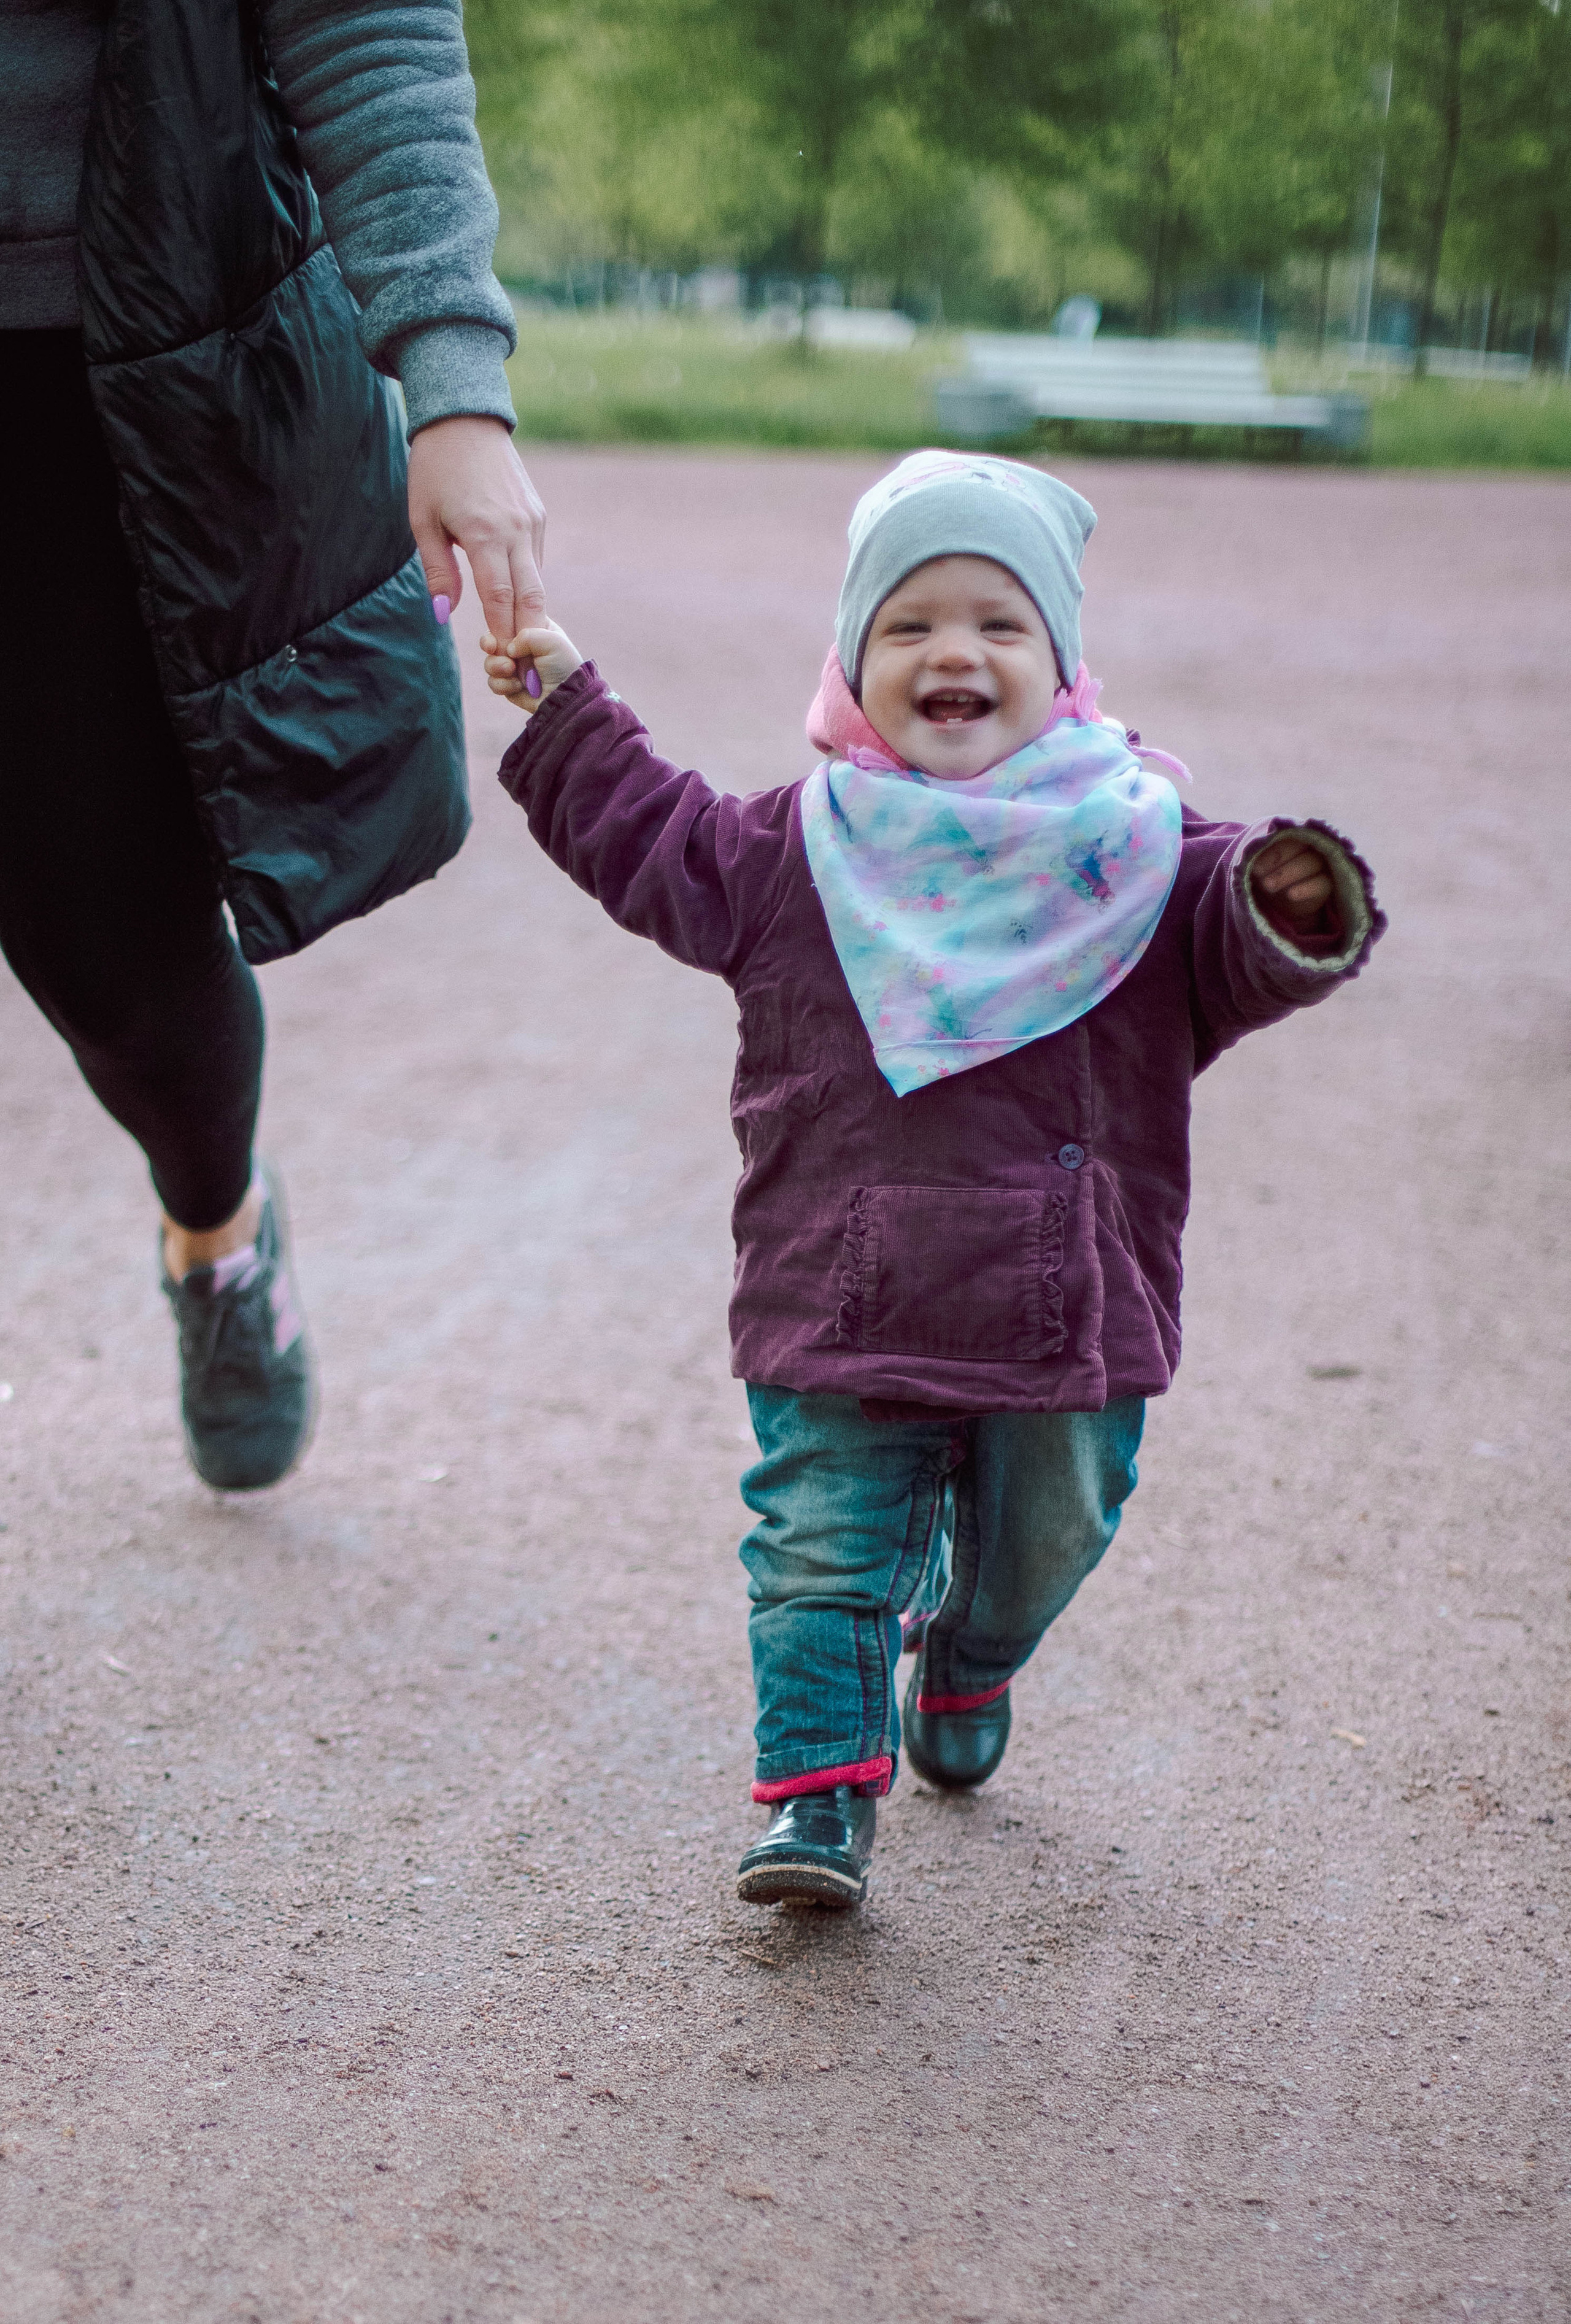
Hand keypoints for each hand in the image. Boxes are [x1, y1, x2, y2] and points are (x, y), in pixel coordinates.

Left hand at [407, 416, 546, 647]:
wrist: (465, 420)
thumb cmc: (435, 470)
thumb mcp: (423, 521)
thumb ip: (437, 571)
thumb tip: (444, 615)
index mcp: (485, 534)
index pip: (501, 598)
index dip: (504, 635)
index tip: (506, 665)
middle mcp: (517, 530)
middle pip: (532, 598)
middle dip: (529, 637)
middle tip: (529, 674)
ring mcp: (533, 522)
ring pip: (538, 581)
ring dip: (530, 614)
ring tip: (523, 646)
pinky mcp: (538, 515)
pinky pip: (535, 560)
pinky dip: (528, 584)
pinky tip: (517, 602)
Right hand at [481, 618, 583, 710]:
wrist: (565, 697)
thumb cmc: (564, 666)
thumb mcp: (552, 641)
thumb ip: (527, 635)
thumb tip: (508, 648)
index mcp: (533, 629)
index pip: (508, 618)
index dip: (497, 625)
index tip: (493, 635)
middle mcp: (521, 647)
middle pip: (493, 639)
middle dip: (489, 644)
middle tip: (492, 649)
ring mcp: (514, 666)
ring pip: (490, 661)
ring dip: (496, 666)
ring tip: (511, 670)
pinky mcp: (509, 684)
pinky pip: (494, 682)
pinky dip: (501, 684)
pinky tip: (517, 686)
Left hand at [1250, 833, 1333, 927]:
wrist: (1282, 901)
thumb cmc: (1269, 876)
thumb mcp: (1260, 867)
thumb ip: (1257, 859)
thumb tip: (1248, 856)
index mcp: (1295, 838)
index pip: (1288, 838)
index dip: (1273, 851)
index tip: (1255, 866)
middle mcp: (1311, 847)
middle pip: (1300, 847)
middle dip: (1277, 860)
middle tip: (1258, 874)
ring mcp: (1321, 865)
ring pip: (1311, 863)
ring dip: (1288, 874)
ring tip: (1268, 886)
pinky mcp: (1326, 884)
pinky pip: (1321, 884)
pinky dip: (1306, 888)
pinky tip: (1291, 895)